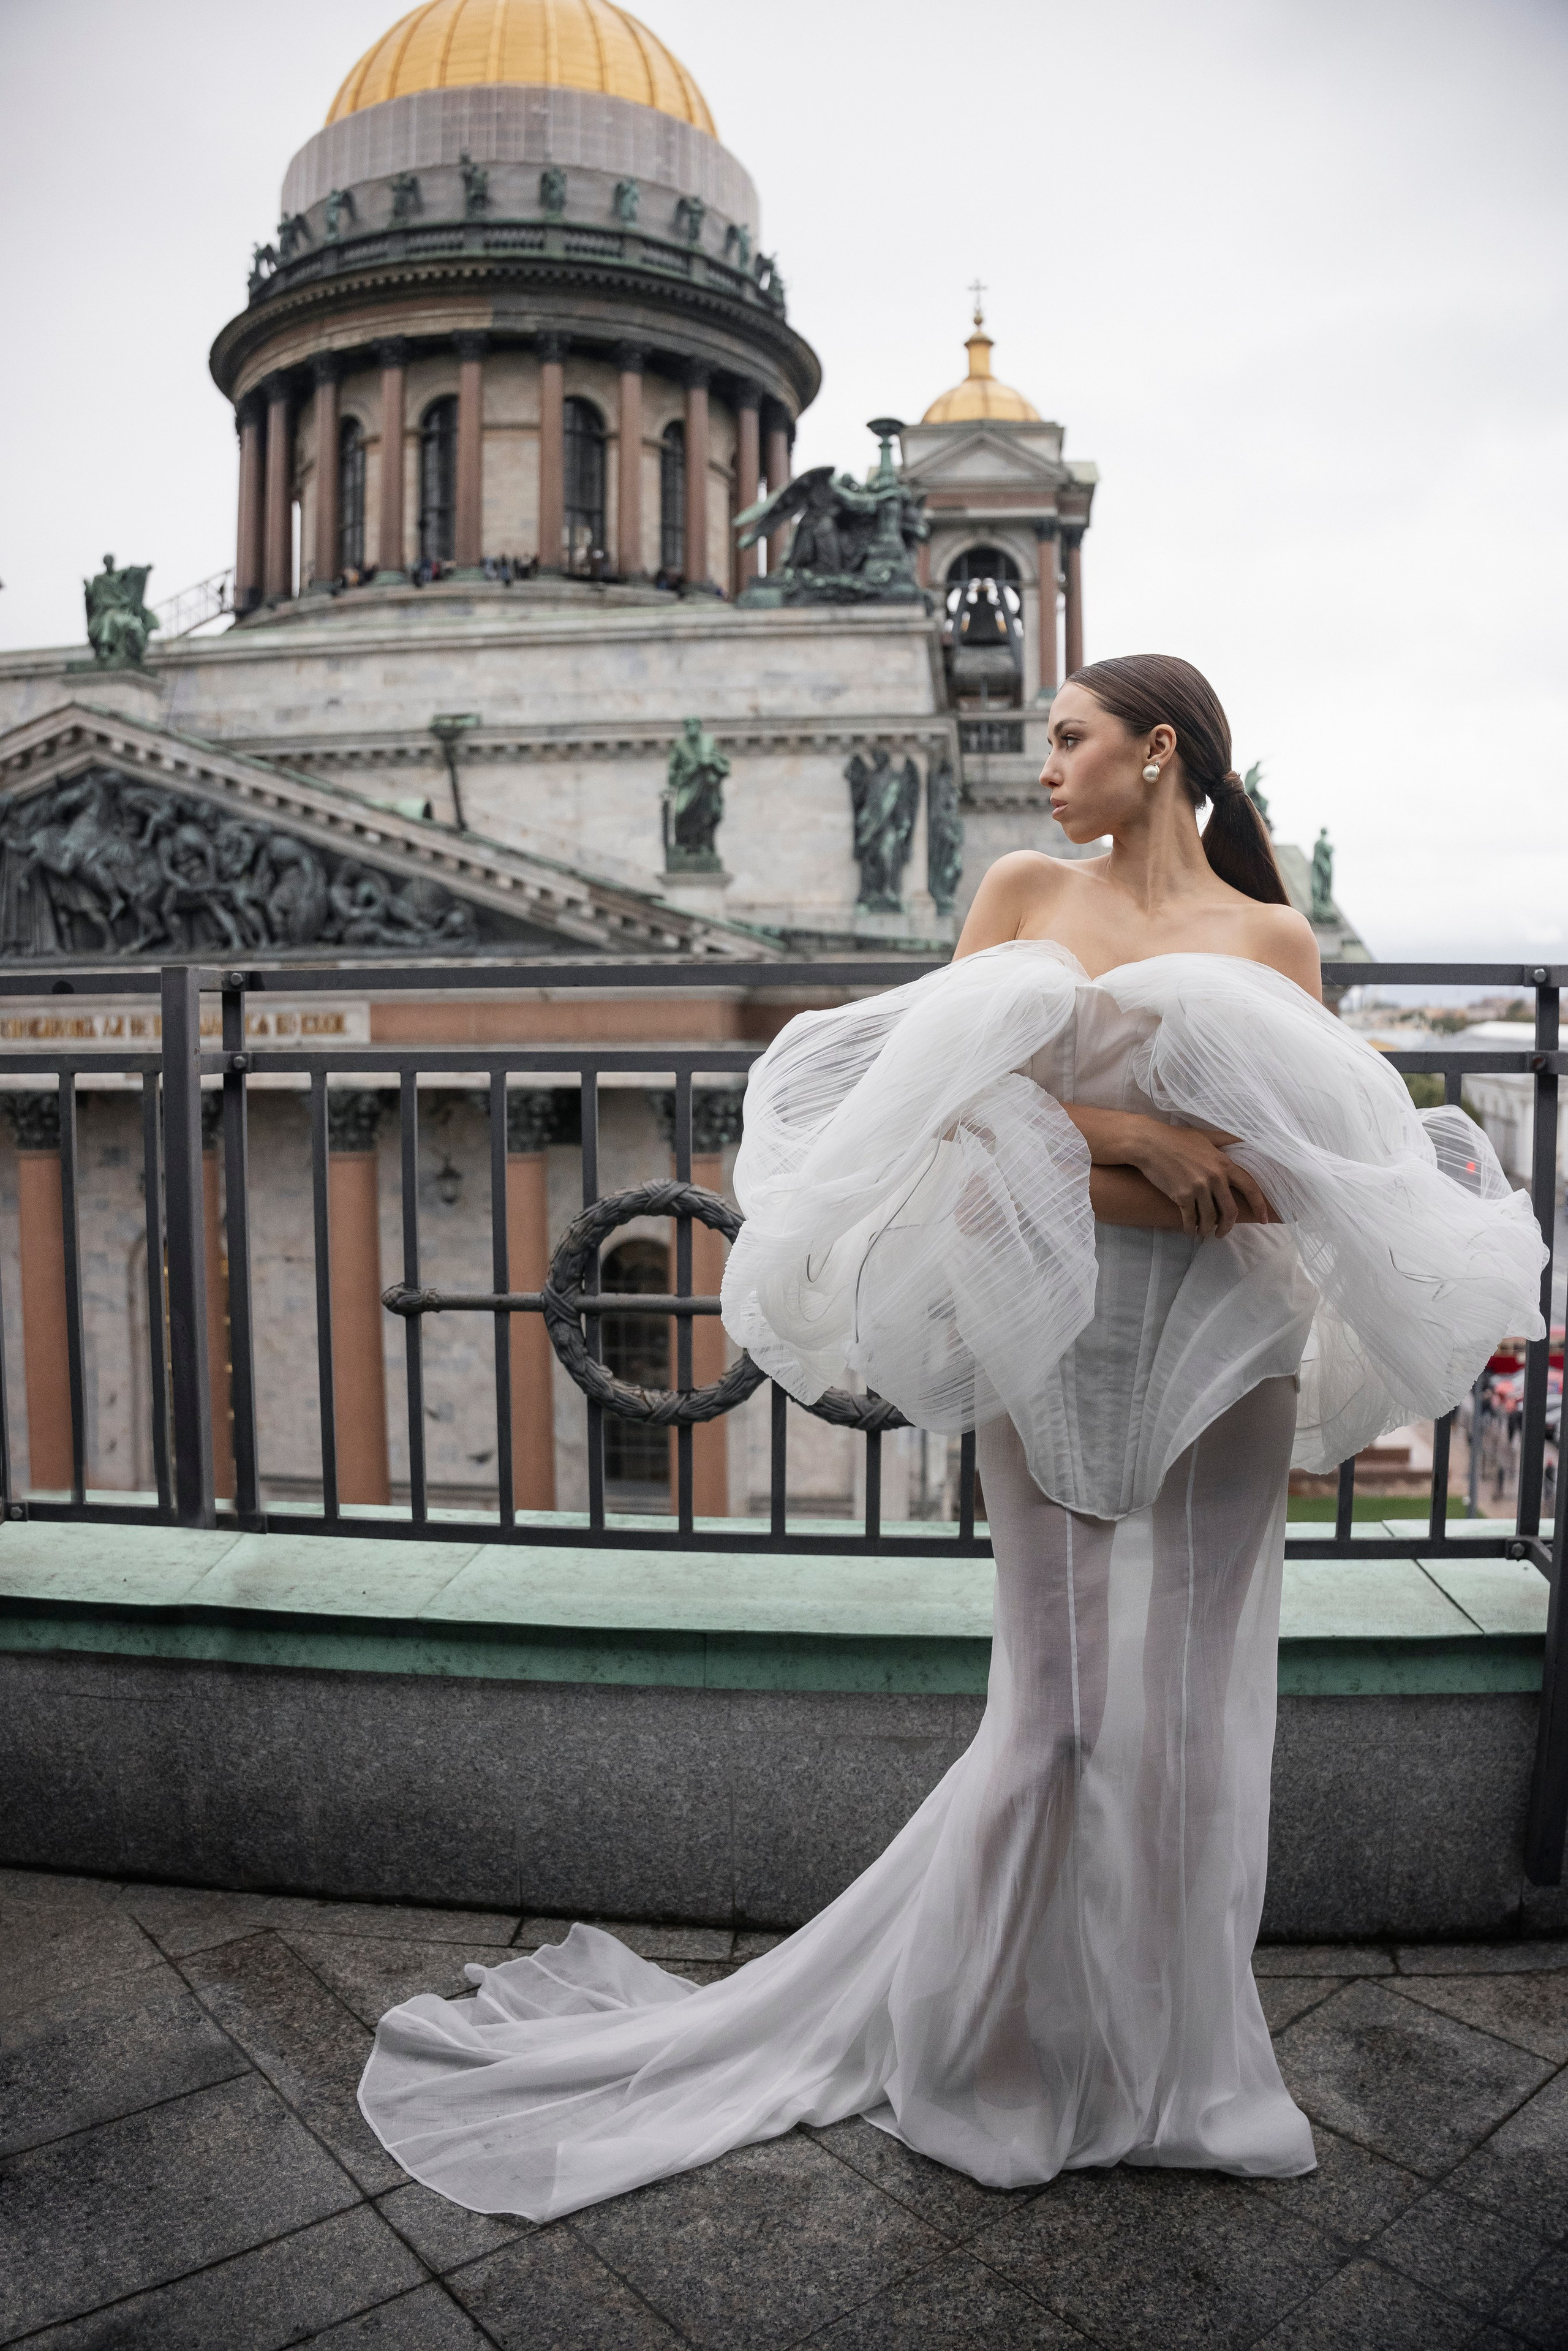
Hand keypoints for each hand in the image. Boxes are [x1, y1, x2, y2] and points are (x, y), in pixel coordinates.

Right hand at [1063, 1104, 1276, 1239]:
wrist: (1148, 1143)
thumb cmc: (1175, 1138)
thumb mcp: (1205, 1136)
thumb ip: (1225, 1139)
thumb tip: (1244, 1137)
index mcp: (1223, 1163)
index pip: (1249, 1187)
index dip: (1259, 1205)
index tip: (1263, 1219)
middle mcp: (1214, 1176)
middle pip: (1230, 1210)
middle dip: (1227, 1226)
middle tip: (1222, 1233)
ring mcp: (1198, 1187)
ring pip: (1210, 1218)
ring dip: (1207, 1229)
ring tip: (1203, 1231)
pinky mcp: (1181, 1196)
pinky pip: (1191, 1219)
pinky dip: (1190, 1227)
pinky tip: (1189, 1229)